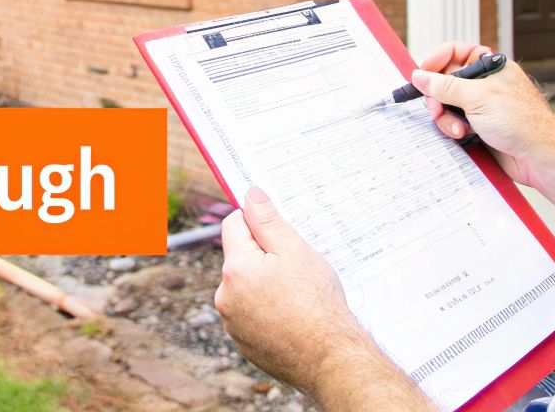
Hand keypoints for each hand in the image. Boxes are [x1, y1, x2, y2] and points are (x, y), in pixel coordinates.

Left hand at [215, 186, 380, 393]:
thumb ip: (268, 220)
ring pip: (247, 287)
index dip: (257, 221)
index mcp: (235, 268)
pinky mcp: (244, 343)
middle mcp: (225, 296)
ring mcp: (233, 324)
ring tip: (297, 297)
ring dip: (265, 285)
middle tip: (296, 269)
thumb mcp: (295, 251)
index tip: (278, 231)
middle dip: (263, 256)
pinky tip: (292, 317)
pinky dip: (268, 311)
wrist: (329, 358)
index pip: (233, 224)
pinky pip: (252, 314)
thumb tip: (250, 195)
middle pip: (240, 258)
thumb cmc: (317, 303)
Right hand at [412, 41, 554, 191]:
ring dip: (446, 117)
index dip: (437, 61)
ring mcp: (481, 107)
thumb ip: (445, 86)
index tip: (422, 74)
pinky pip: (453, 123)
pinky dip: (453, 130)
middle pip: (445, 81)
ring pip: (447, 105)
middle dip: (439, 97)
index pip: (456, 52)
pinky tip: (464, 136)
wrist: (539, 157)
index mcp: (490, 67)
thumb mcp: (478, 97)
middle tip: (437, 108)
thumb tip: (421, 76)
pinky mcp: (478, 127)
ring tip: (458, 129)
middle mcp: (484, 85)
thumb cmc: (523, 122)